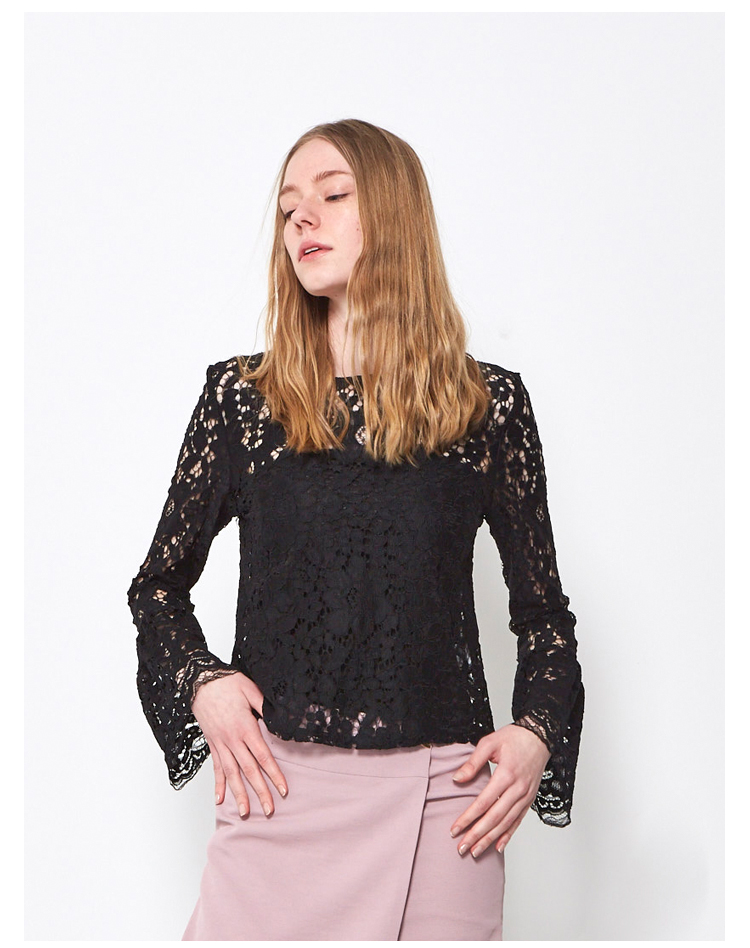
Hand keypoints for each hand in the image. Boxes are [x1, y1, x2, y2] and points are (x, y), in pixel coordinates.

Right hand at [191, 672, 287, 817]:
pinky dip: (218, 784)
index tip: (283, 789)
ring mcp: (220, 743)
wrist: (199, 682)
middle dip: (260, 791)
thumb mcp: (251, 690)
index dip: (274, 774)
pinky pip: (215, 767)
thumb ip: (266, 707)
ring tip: (246, 812)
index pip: (263, 756)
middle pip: (249, 770)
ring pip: (231, 773)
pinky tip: (219, 799)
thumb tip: (280, 719)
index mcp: (245, 727)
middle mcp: (232, 740)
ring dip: (239, 794)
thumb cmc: (227, 683)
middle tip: (270, 810)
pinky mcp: (212, 743)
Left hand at [449, 722, 550, 857]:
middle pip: (494, 818)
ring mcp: (525, 796)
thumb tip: (457, 779)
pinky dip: (508, 835)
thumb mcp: (489, 743)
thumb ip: (473, 762)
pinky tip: (498, 846)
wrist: (539, 737)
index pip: (483, 803)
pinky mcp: (529, 799)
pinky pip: (518, 821)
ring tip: (475, 851)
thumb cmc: (514, 738)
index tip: (454, 829)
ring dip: (490, 839)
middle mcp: (518, 789)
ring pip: (506, 823)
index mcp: (506, 775)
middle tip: (461, 848)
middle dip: (476, 835)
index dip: (467, 818)